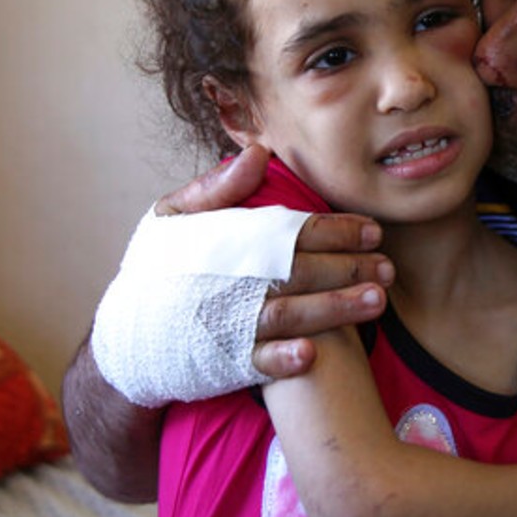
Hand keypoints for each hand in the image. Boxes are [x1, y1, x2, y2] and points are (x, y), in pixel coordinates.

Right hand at [155, 146, 394, 378]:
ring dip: (333, 309)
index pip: (288, 231)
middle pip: (299, 271)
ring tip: (375, 303)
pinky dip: (281, 359)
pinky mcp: (223, 362)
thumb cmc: (159, 271)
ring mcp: (226, 324)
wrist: (127, 336)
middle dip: (348, 267)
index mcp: (225, 243)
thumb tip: (258, 154)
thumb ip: (216, 189)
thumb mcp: (173, 219)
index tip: (372, 231)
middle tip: (389, 267)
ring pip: (288, 315)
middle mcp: (229, 282)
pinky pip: (255, 363)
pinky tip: (312, 354)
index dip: (333, 231)